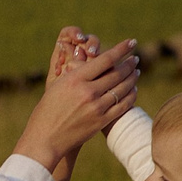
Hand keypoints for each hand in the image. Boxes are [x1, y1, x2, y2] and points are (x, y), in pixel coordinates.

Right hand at [14, 37, 138, 170]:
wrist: (45, 138)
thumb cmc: (47, 110)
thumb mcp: (57, 86)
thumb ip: (76, 74)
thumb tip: (94, 63)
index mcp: (75, 79)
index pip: (105, 59)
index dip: (121, 49)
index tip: (131, 42)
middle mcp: (88, 92)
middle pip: (117, 73)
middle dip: (129, 64)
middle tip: (135, 58)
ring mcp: (96, 107)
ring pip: (123, 88)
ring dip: (132, 78)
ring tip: (136, 71)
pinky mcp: (101, 121)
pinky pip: (123, 106)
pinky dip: (131, 96)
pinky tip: (133, 90)